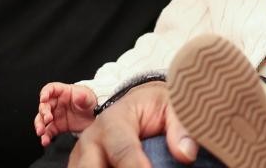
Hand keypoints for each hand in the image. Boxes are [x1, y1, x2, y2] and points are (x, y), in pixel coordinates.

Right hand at [34, 82, 96, 145]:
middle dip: (43, 112)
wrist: (95, 115)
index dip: (45, 93)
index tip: (43, 99)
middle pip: (44, 106)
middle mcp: (57, 103)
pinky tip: (45, 141)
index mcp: (63, 92)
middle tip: (47, 119)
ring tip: (41, 132)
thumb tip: (77, 96)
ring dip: (40, 125)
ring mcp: (56, 115)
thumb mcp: (88, 98)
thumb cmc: (90, 102)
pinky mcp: (57, 126)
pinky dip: (46, 136)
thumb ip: (82, 97)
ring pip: (42, 119)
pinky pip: (49, 131)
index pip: (50, 89)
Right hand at [69, 81, 196, 167]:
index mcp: (113, 120)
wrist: (138, 104)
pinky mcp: (81, 166)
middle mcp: (91, 139)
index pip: (122, 151)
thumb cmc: (155, 106)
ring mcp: (81, 156)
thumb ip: (180, 127)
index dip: (136, 167)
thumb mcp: (172, 105)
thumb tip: (185, 153)